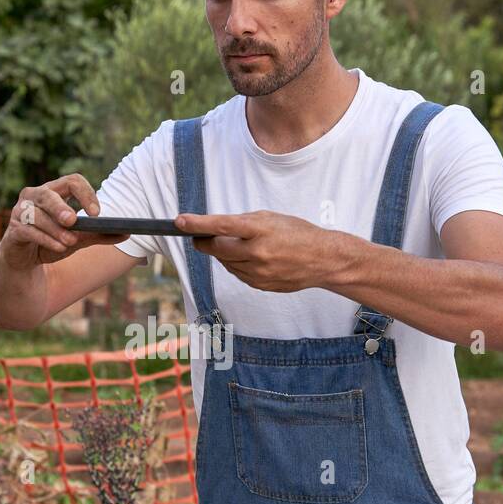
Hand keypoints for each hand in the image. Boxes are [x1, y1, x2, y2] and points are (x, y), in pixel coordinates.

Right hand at [0, 174, 126, 271]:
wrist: (25, 260)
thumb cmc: (51, 242)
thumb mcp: (78, 239)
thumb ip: (99, 234)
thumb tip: (127, 233)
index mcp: (54, 192)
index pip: (71, 182)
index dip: (85, 194)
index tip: (97, 213)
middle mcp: (35, 196)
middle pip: (48, 194)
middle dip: (61, 207)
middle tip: (73, 220)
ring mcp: (21, 212)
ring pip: (37, 214)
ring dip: (55, 229)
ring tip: (70, 242)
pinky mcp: (13, 230)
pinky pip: (28, 231)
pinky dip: (45, 239)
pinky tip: (57, 247)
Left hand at [175, 211, 347, 292]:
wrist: (322, 260)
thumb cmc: (297, 233)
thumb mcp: (270, 218)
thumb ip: (243, 223)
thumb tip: (216, 230)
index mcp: (260, 230)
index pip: (221, 226)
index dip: (198, 224)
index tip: (180, 221)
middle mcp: (257, 253)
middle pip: (217, 249)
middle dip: (204, 242)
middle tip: (197, 236)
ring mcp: (258, 272)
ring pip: (225, 263)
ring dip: (223, 254)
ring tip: (237, 245)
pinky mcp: (260, 285)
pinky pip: (237, 274)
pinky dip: (236, 265)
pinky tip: (247, 259)